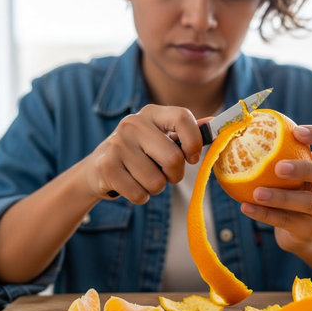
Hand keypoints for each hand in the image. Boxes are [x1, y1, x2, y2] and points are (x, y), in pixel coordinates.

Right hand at [80, 104, 204, 203]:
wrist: (97, 169)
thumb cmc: (138, 154)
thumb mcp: (159, 138)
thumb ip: (184, 133)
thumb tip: (214, 124)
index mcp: (150, 113)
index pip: (183, 117)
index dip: (194, 141)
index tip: (192, 158)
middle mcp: (132, 124)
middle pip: (173, 158)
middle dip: (175, 175)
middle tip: (166, 175)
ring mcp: (117, 145)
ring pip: (156, 182)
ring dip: (156, 188)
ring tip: (143, 178)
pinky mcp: (106, 168)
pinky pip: (140, 194)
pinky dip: (141, 197)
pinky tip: (131, 185)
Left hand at [240, 125, 311, 252]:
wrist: (302, 233)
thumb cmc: (290, 192)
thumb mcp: (289, 174)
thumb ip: (274, 154)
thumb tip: (237, 128)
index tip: (296, 131)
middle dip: (305, 168)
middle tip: (278, 167)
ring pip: (308, 202)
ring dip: (281, 197)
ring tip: (257, 192)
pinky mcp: (310, 230)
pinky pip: (286, 221)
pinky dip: (264, 214)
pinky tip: (245, 207)